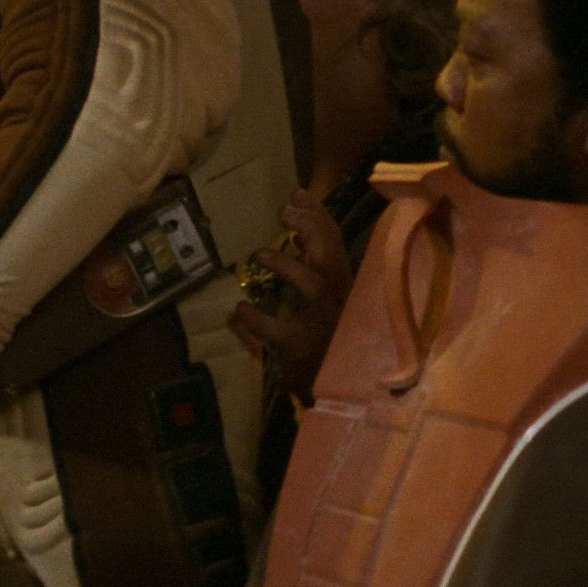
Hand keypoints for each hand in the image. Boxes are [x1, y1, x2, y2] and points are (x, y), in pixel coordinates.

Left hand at [229, 189, 353, 402]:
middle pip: (330, 257)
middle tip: (283, 208)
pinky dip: (256, 317)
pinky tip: (241, 308)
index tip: (298, 192)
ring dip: (285, 265)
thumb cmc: (336, 343)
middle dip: (310, 227)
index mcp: (346, 289)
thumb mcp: (331, 303)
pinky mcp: (301, 349)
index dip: (318, 216)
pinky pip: (276, 328)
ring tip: (258, 254)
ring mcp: (323, 326)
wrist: (346, 394)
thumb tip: (301, 236)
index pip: (337, 244)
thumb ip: (319, 270)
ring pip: (311, 285)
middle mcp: (341, 302)